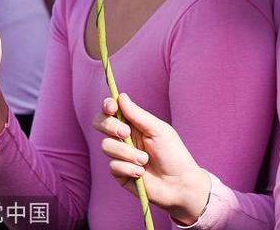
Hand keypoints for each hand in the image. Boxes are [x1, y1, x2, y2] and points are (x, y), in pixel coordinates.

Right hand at [93, 93, 210, 225]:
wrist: (178, 183)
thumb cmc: (173, 153)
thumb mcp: (158, 130)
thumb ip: (137, 115)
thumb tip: (121, 96)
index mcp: (134, 123)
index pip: (112, 111)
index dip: (107, 106)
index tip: (111, 108)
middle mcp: (124, 137)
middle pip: (101, 124)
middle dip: (110, 127)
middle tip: (126, 132)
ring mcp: (120, 155)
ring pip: (106, 146)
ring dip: (127, 153)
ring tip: (144, 160)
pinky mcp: (118, 173)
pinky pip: (113, 166)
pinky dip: (129, 168)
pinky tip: (141, 173)